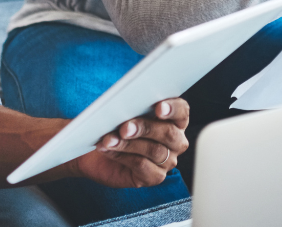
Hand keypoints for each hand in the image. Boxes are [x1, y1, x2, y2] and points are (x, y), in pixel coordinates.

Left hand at [71, 99, 188, 188]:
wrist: (100, 155)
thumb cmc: (117, 129)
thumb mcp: (126, 115)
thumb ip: (133, 108)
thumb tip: (128, 106)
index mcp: (175, 120)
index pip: (182, 112)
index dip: (173, 109)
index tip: (158, 107)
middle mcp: (176, 141)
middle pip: (168, 133)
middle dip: (145, 128)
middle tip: (124, 127)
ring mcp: (168, 161)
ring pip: (154, 150)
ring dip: (128, 144)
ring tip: (109, 139)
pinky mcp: (155, 176)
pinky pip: (141, 165)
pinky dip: (122, 156)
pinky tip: (108, 149)